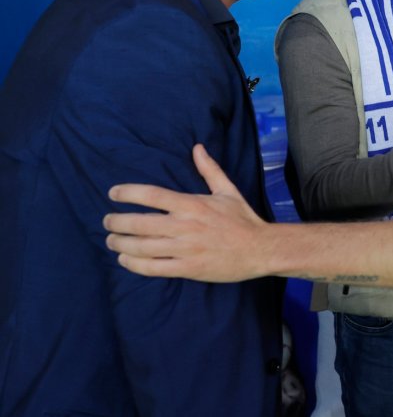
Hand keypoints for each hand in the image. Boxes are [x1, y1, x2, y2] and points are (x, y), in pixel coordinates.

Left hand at [103, 144, 269, 281]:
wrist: (260, 249)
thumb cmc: (243, 220)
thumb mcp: (228, 191)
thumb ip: (209, 170)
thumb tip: (197, 148)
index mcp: (193, 204)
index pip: (152, 195)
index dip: (128, 192)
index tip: (113, 193)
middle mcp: (186, 226)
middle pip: (140, 223)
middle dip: (116, 222)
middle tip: (107, 221)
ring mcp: (186, 248)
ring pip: (142, 247)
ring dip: (120, 244)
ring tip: (112, 241)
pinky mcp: (188, 268)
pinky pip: (153, 267)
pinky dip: (134, 264)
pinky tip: (126, 260)